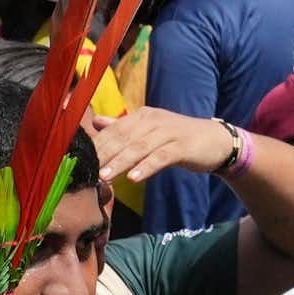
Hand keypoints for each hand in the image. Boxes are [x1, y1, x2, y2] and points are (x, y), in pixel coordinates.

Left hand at [85, 103, 238, 183]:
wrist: (215, 141)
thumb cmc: (178, 138)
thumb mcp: (149, 130)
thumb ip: (123, 127)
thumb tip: (96, 123)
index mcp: (142, 116)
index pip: (113, 130)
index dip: (96, 146)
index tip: (78, 161)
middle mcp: (153, 120)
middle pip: (123, 138)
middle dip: (103, 155)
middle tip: (86, 171)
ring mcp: (169, 132)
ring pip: (139, 147)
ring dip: (120, 162)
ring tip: (104, 177)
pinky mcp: (183, 146)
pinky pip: (162, 157)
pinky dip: (147, 167)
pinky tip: (134, 178)